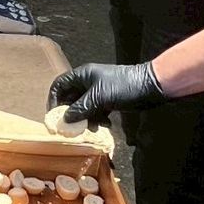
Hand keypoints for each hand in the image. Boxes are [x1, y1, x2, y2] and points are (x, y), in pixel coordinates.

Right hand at [47, 62, 166, 123]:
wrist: (149, 87)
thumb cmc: (122, 86)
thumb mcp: (99, 97)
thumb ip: (81, 108)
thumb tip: (65, 119)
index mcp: (82, 75)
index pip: (60, 85)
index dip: (54, 99)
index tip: (54, 115)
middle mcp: (88, 83)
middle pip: (71, 98)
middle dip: (71, 113)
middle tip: (71, 128)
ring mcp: (98, 92)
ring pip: (83, 108)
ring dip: (85, 119)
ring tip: (93, 127)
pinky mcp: (108, 101)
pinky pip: (95, 112)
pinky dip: (97, 119)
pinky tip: (105, 125)